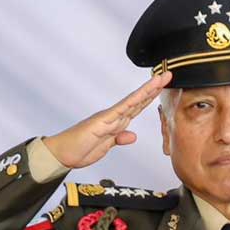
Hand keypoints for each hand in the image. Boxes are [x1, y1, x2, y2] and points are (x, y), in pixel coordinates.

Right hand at [42, 71, 170, 169]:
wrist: (61, 154)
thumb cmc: (79, 149)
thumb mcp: (106, 147)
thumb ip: (119, 139)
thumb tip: (132, 136)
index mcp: (116, 122)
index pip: (137, 107)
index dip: (151, 97)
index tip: (163, 87)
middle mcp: (114, 116)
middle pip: (139, 100)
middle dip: (154, 88)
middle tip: (168, 75)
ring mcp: (109, 117)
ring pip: (133, 101)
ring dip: (147, 90)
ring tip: (160, 79)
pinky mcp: (103, 121)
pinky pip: (121, 109)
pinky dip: (133, 101)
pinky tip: (143, 94)